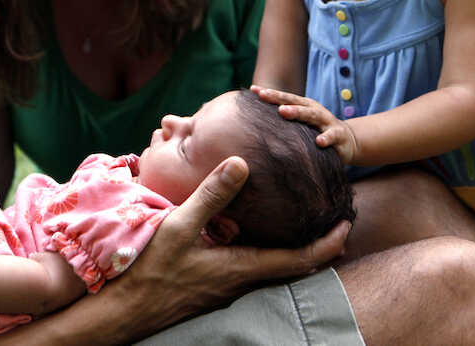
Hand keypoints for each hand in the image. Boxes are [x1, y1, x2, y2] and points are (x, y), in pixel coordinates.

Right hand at [105, 157, 349, 333]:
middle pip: (293, 267)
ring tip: (302, 222)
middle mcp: (241, 282)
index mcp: (241, 267)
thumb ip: (211, 195)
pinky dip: (268, 251)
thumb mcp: (179, 226)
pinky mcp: (214, 286)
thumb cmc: (152, 269)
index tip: (347, 224)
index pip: (299, 260)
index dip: (328, 243)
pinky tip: (256, 234)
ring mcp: (227, 287)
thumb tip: (241, 163)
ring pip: (273, 268)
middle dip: (318, 246)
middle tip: (332, 220)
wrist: (127, 310)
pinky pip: (253, 269)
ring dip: (294, 249)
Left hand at [251, 85, 358, 163]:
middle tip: (264, 95)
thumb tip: (255, 119)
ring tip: (284, 111)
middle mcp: (314, 110)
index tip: (253, 90)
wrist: (346, 140)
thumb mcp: (301, 123)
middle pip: (296, 103)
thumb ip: (284, 118)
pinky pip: (332, 136)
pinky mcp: (338, 135)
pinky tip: (319, 142)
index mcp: (304, 106)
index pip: (284, 98)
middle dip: (280, 98)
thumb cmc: (316, 130)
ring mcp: (326, 122)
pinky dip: (326, 138)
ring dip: (298, 112)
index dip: (270, 94)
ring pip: (312, 115)